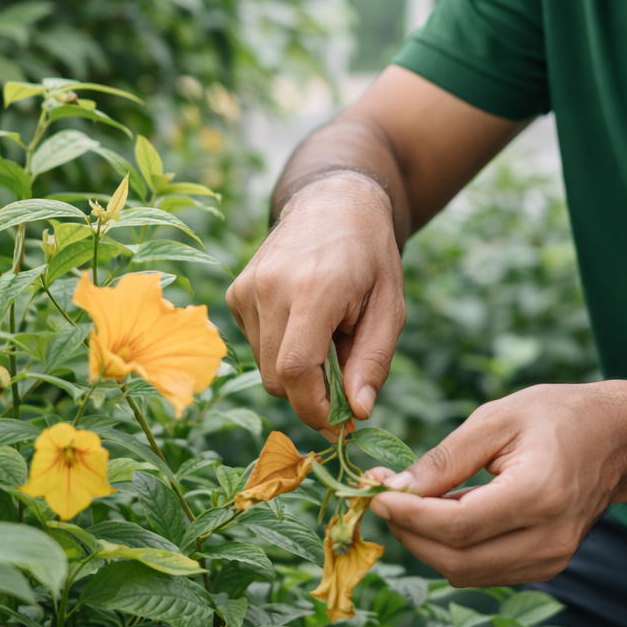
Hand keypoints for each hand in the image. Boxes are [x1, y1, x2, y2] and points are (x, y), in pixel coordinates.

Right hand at [226, 173, 405, 434]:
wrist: (335, 202)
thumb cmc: (370, 257)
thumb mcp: (390, 308)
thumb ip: (373, 361)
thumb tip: (357, 413)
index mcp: (313, 289)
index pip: (296, 370)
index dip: (315, 408)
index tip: (341, 424)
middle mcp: (270, 287)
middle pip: (278, 377)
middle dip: (311, 393)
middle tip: (346, 375)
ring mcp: (246, 288)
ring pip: (264, 366)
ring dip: (298, 369)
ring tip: (328, 334)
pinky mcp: (235, 293)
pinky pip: (256, 345)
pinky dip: (282, 347)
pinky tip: (305, 318)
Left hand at [369, 381, 626, 584]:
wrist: (617, 439)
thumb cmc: (557, 417)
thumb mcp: (497, 418)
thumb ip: (446, 458)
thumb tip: (395, 488)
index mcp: (539, 495)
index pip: (458, 526)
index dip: (409, 515)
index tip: (376, 492)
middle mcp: (549, 539)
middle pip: (457, 561)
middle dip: (410, 533)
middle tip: (385, 497)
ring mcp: (551, 560)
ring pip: (466, 573)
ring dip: (428, 544)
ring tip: (413, 502)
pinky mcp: (547, 567)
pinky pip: (484, 571)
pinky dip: (454, 549)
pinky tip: (446, 514)